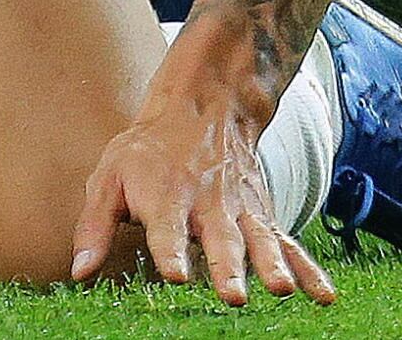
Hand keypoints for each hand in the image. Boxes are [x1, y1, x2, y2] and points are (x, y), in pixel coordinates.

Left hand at [70, 83, 337, 309]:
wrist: (204, 105)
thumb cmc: (147, 151)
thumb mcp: (108, 176)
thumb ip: (94, 226)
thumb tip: (78, 273)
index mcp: (166, 197)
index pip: (167, 229)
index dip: (170, 252)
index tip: (175, 276)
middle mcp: (208, 206)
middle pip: (219, 239)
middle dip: (227, 266)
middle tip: (234, 294)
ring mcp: (241, 212)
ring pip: (259, 240)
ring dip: (271, 265)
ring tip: (282, 291)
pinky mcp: (263, 217)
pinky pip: (288, 244)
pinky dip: (308, 269)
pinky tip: (323, 296)